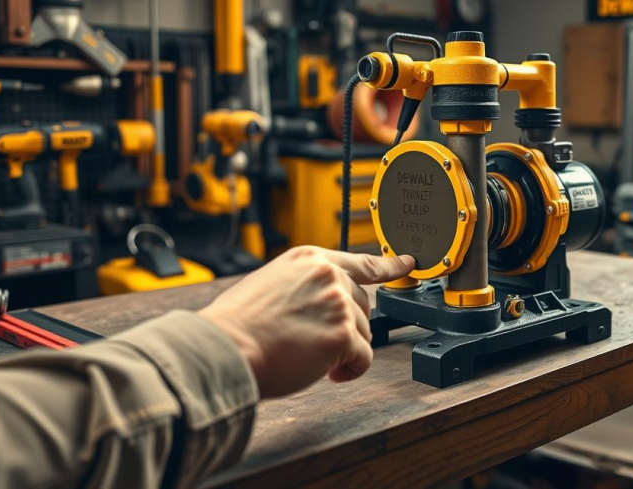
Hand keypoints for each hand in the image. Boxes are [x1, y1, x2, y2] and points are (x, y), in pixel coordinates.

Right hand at [198, 246, 413, 397]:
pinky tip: (324, 372)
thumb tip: (323, 303)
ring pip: (363, 334)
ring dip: (341, 351)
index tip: (408, 263)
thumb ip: (304, 285)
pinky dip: (348, 371)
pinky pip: (363, 358)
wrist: (224, 349)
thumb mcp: (271, 283)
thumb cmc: (236, 325)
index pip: (361, 262)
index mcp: (309, 259)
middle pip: (362, 306)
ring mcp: (338, 304)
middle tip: (312, 342)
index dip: (390, 266)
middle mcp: (328, 276)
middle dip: (344, 328)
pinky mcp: (343, 336)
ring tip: (306, 355)